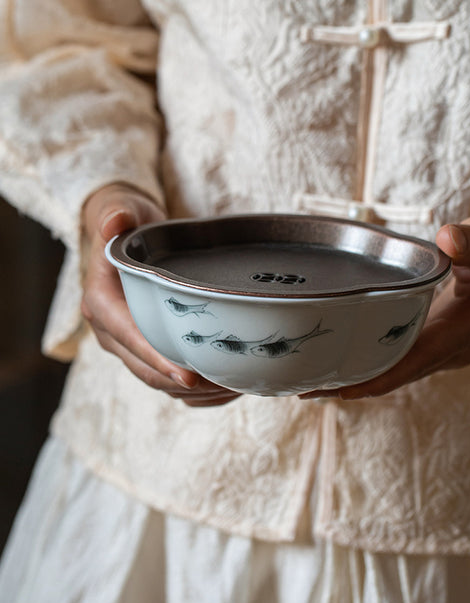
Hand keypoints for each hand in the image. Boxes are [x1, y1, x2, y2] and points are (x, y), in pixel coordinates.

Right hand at [81, 183, 241, 406]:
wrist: (125, 236)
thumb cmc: (127, 223)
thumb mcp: (121, 211)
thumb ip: (117, 215)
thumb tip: (115, 220)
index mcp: (101, 302)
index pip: (129, 337)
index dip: (158, 359)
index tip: (190, 377)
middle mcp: (110, 331)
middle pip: (145, 369)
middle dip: (184, 383)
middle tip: (227, 383)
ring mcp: (127, 345)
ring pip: (158, 381)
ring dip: (194, 391)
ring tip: (235, 386)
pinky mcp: (144, 350)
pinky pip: (168, 381)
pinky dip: (196, 391)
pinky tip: (228, 386)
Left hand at [299, 213, 469, 400]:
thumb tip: (447, 238)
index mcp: (465, 328)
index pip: (414, 361)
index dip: (374, 378)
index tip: (335, 388)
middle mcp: (455, 348)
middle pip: (398, 375)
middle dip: (353, 384)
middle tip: (302, 385)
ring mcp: (449, 348)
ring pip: (399, 371)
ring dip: (360, 376)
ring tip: (312, 377)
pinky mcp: (442, 341)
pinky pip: (404, 359)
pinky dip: (375, 361)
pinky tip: (346, 356)